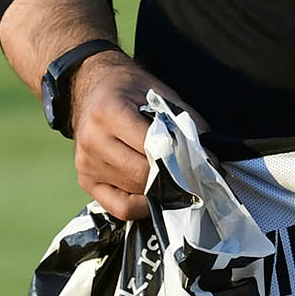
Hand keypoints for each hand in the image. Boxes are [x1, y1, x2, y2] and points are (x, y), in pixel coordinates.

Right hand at [68, 52, 194, 220]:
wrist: (93, 88)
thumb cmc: (128, 89)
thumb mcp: (160, 94)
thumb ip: (186, 121)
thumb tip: (208, 154)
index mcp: (109, 113)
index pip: (153, 147)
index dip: (181, 157)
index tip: (203, 161)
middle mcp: (92, 141)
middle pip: (142, 174)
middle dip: (173, 176)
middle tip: (192, 173)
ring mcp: (86, 164)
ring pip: (134, 191)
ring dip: (158, 188)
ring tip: (172, 177)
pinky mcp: (86, 180)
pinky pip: (118, 207)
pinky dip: (140, 205)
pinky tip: (152, 192)